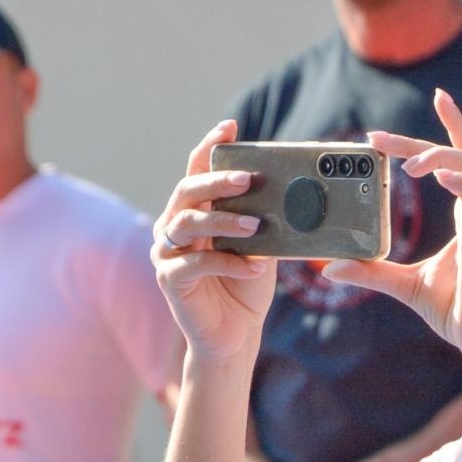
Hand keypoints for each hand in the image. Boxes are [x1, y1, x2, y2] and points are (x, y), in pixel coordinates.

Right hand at [153, 120, 277, 363]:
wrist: (235, 334)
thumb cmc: (247, 285)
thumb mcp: (261, 246)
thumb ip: (264, 219)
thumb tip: (294, 191)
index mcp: (195, 211)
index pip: (198, 170)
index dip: (211, 146)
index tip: (230, 127)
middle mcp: (174, 226)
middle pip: (188, 190)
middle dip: (218, 180)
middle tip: (249, 179)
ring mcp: (167, 253)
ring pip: (186, 223)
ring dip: (223, 221)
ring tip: (256, 226)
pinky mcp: (170, 281)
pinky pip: (194, 264)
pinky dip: (227, 263)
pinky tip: (254, 268)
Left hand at [322, 89, 461, 363]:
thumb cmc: (456, 311)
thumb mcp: (404, 285)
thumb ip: (372, 271)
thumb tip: (331, 268)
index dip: (453, 125)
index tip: (438, 96)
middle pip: (461, 154)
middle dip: (422, 138)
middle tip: (377, 136)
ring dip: (437, 155)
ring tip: (404, 162)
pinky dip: (458, 177)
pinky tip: (435, 174)